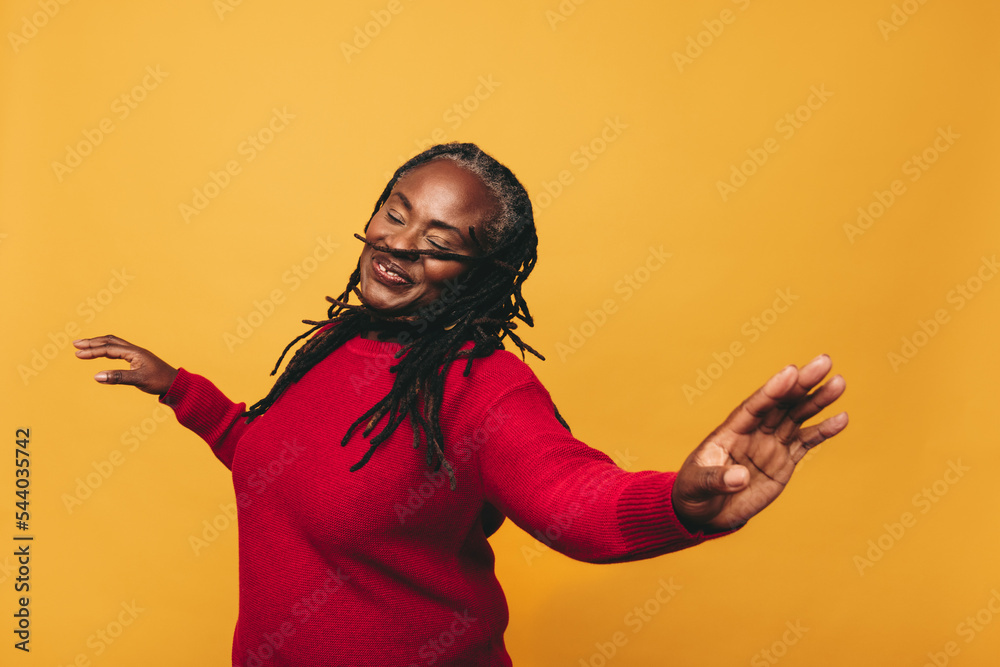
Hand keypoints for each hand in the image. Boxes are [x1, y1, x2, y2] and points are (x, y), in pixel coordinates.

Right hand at [73, 335, 178, 395]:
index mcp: (134, 352)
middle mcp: (134, 350)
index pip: (109, 348)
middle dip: (93, 342)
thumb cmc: (159, 381)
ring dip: (99, 345)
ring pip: (114, 344)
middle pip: (110, 341)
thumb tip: (96, 376)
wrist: (175, 383)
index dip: (92, 351)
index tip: (77, 354)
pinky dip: (107, 350)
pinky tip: (101, 354)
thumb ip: (117, 377)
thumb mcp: (138, 380)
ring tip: (84, 347)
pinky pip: (119, 351)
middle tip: (76, 344)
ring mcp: (136, 354)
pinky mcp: (137, 359)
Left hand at [672, 354, 847, 532]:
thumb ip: (717, 479)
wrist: (706, 510)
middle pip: (781, 403)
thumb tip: (740, 477)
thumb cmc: (694, 491)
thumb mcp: (697, 484)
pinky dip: (824, 431)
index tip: (791, 372)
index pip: (754, 406)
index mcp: (730, 431)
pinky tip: (842, 418)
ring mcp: (770, 445)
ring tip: (839, 383)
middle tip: (825, 362)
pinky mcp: (784, 461)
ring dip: (818, 401)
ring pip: (797, 417)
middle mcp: (754, 432)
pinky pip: (806, 443)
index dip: (772, 390)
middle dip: (802, 383)